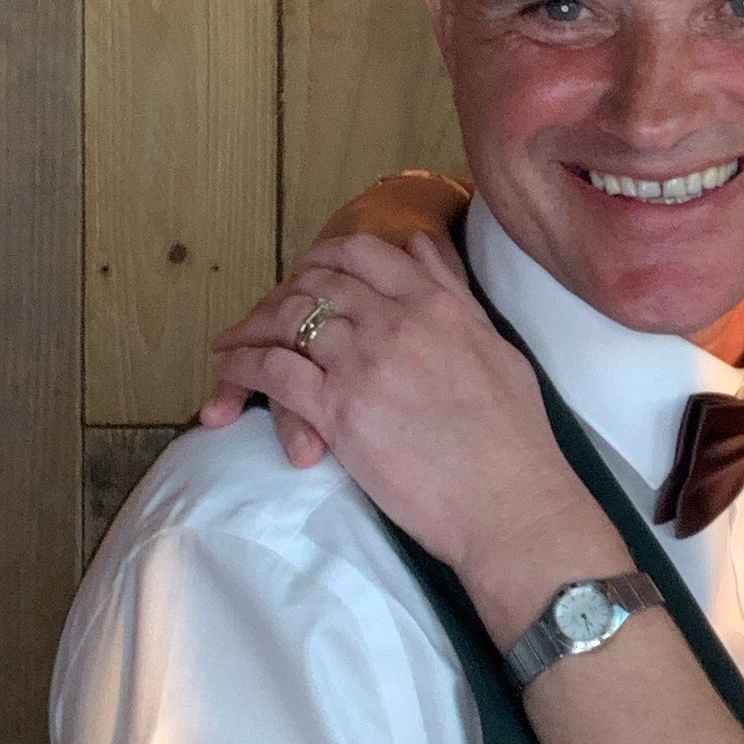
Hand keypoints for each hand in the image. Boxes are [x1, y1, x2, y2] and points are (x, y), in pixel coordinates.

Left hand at [203, 232, 613, 623]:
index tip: (310, 272)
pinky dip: (244, 364)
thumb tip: (420, 241)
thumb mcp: (494, 345)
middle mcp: (397, 322)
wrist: (508, 501)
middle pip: (319, 283)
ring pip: (288, 320)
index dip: (326, 256)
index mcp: (437, 304)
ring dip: (252, 327)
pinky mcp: (339, 410)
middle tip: (265, 311)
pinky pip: (274, 370)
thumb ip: (452, 290)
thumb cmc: (513, 437)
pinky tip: (229, 367)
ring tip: (233, 340)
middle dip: (283, 291)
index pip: (365, 252)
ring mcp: (364, 364)